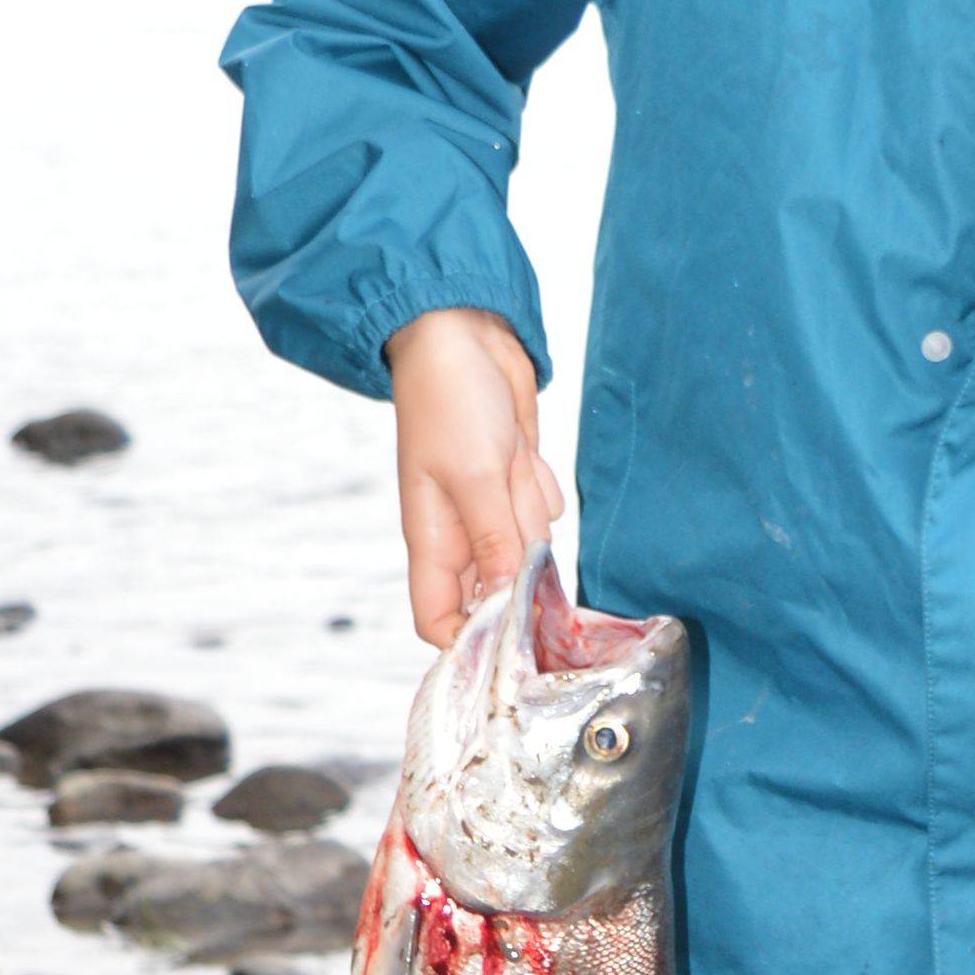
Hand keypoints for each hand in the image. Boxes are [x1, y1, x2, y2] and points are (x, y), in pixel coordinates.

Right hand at [386, 308, 564, 644]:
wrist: (461, 334)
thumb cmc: (451, 399)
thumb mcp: (476, 475)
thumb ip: (496, 541)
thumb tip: (509, 606)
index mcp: (433, 542)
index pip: (437, 621)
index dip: (469, 640)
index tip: (511, 635)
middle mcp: (459, 536)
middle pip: (498, 591)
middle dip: (521, 570)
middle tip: (524, 526)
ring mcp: (488, 510)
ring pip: (528, 548)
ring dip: (530, 514)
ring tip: (511, 465)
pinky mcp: (513, 484)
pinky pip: (540, 508)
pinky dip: (540, 485)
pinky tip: (521, 453)